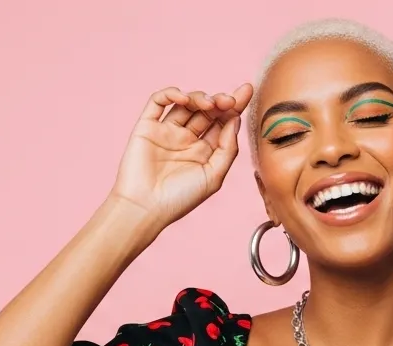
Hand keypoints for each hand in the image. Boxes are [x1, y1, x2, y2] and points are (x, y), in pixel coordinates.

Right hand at [109, 84, 253, 228]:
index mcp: (205, 151)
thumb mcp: (214, 176)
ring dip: (200, 97)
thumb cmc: (180, 199)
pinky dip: (171, 94)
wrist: (145, 208)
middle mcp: (187, 139)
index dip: (235, 106)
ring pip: (186, 103)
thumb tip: (235, 119)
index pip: (222, 123)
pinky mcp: (147, 127)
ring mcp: (167, 131)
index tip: (246, 91)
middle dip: (220, 101)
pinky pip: (158, 102)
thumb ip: (227, 148)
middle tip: (228, 100)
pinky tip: (184, 99)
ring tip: (210, 104)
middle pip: (207, 111)